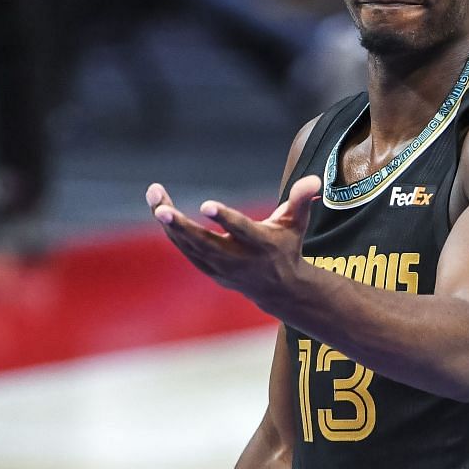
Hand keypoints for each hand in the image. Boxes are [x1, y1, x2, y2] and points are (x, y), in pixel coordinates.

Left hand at [146, 176, 321, 306]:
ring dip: (169, 222)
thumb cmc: (287, 246)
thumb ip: (301, 200)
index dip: (224, 218)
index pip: (241, 231)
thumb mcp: (297, 223)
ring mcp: (221, 268)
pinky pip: (185, 249)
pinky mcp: (209, 269)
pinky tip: (159, 208)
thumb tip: (313, 179)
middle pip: (205, 243)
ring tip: (155, 194)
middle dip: (181, 227)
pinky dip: (171, 231)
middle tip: (161, 209)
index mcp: (261, 245)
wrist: (279, 288)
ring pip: (189, 246)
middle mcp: (238, 259)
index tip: (206, 205)